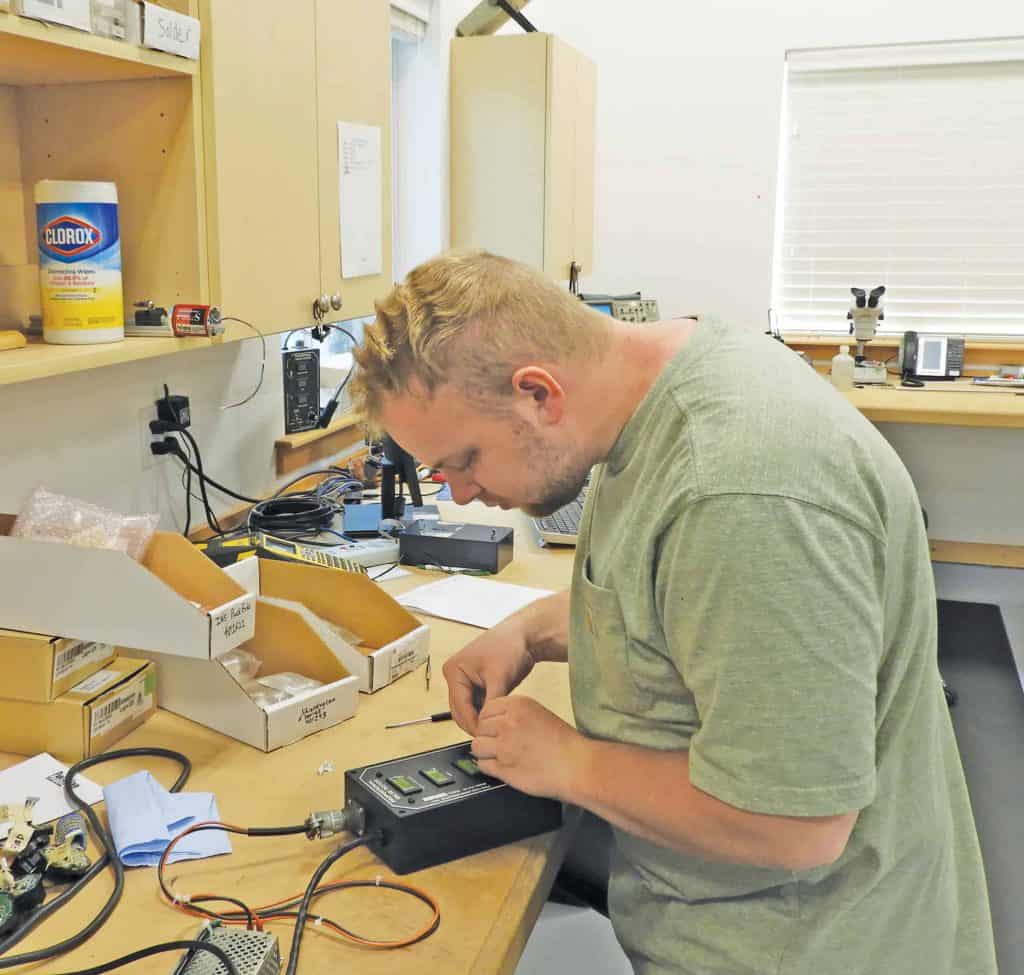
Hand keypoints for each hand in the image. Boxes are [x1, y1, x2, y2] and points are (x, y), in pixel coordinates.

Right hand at [443, 617, 535, 734]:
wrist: (524, 636)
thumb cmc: (509, 646)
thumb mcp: (499, 677)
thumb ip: (491, 702)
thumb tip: (487, 724)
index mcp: (454, 671)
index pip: (460, 706)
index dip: (473, 723)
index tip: (485, 736)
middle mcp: (455, 676)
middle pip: (460, 710)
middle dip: (474, 723)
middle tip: (489, 738)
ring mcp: (465, 680)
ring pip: (468, 709)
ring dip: (479, 719)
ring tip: (494, 730)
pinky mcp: (477, 684)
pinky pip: (477, 704)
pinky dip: (485, 712)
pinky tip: (496, 719)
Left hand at [471, 695, 584, 800]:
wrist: (576, 765)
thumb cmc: (564, 742)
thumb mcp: (539, 713)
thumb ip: (515, 714)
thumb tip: (496, 722)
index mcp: (517, 705)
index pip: (486, 709)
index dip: (490, 721)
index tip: (495, 728)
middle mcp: (507, 722)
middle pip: (480, 727)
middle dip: (487, 736)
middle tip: (499, 744)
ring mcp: (504, 746)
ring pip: (477, 746)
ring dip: (484, 752)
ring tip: (498, 756)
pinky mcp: (503, 768)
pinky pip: (483, 765)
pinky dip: (488, 767)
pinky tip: (501, 766)